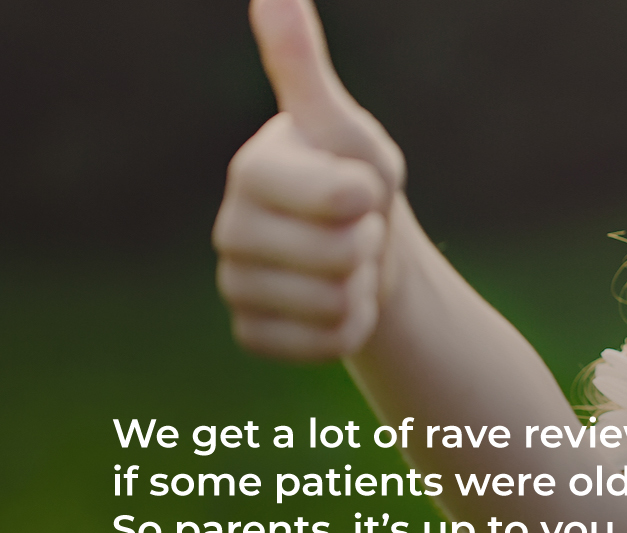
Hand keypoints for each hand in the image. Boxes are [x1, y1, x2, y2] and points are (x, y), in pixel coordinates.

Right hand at [214, 0, 405, 360]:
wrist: (363, 253)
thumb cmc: (356, 178)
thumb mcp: (345, 126)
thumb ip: (304, 67)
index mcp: (252, 169)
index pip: (339, 197)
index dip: (368, 197)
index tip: (363, 187)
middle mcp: (230, 226)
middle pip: (338, 256)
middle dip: (369, 244)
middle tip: (357, 227)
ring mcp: (235, 283)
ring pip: (331, 303)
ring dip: (362, 286)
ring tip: (347, 263)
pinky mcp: (251, 332)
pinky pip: (321, 344)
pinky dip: (348, 328)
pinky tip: (336, 302)